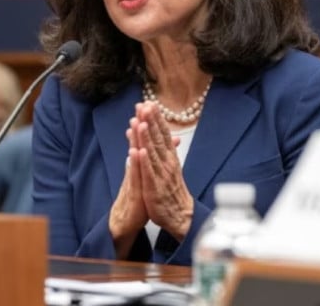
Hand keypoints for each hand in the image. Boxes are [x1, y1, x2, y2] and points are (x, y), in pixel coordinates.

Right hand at [108, 116, 149, 258]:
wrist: (125, 220)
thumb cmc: (137, 198)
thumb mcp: (146, 176)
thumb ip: (149, 159)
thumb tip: (157, 142)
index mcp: (139, 163)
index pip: (143, 139)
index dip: (145, 122)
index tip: (149, 105)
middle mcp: (134, 167)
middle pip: (137, 142)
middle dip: (139, 124)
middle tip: (141, 106)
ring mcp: (132, 178)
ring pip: (133, 156)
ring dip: (134, 139)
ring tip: (135, 122)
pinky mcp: (132, 191)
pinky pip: (133, 175)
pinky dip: (134, 164)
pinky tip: (135, 153)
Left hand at [133, 102, 193, 240]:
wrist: (179, 215)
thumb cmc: (171, 189)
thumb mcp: (169, 166)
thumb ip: (163, 149)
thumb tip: (159, 134)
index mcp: (170, 157)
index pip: (163, 134)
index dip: (157, 119)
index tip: (150, 103)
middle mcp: (167, 163)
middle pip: (158, 139)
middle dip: (151, 122)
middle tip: (145, 105)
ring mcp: (161, 175)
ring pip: (153, 153)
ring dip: (147, 137)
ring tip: (141, 122)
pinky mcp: (154, 188)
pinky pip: (149, 173)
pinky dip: (144, 162)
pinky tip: (139, 151)